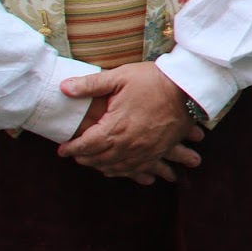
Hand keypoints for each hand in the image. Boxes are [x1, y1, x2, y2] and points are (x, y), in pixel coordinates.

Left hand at [57, 62, 203, 183]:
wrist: (188, 87)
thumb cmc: (154, 80)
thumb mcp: (120, 76)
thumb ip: (90, 84)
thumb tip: (63, 88)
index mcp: (115, 128)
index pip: (86, 145)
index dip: (72, 148)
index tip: (62, 150)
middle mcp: (129, 144)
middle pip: (100, 159)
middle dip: (86, 159)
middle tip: (77, 156)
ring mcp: (146, 150)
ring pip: (119, 167)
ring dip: (104, 168)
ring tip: (96, 166)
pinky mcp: (160, 150)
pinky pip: (141, 169)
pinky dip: (128, 173)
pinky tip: (123, 172)